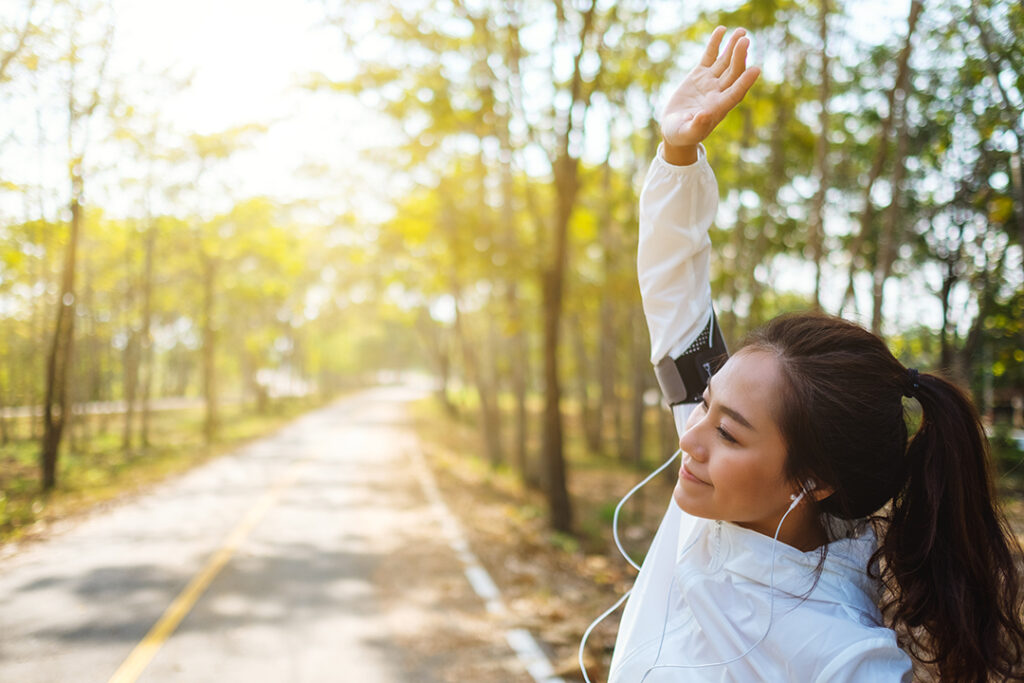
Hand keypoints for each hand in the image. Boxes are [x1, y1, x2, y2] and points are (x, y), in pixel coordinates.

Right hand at [660, 27, 760, 164]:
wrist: (675, 128)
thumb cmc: (682, 134)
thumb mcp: (686, 133)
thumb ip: (696, 126)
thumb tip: (704, 115)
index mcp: (718, 108)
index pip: (735, 93)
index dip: (745, 82)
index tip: (755, 70)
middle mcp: (718, 93)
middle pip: (733, 73)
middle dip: (739, 57)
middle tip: (745, 40)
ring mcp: (710, 82)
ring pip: (725, 62)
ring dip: (733, 47)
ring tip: (741, 31)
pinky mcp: (700, 75)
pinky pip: (710, 57)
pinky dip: (715, 44)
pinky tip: (722, 30)